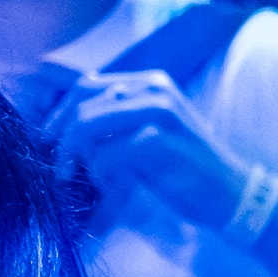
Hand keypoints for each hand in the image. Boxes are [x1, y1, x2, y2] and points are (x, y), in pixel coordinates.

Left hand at [60, 67, 248, 231]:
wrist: (230, 194)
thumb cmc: (180, 168)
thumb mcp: (144, 133)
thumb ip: (112, 119)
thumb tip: (60, 122)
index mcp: (149, 82)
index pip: (85, 86)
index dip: (59, 115)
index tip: (47, 144)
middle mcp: (153, 88)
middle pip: (81, 104)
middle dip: (60, 139)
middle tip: (59, 169)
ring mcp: (158, 111)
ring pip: (87, 125)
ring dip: (76, 156)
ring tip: (82, 177)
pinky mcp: (160, 140)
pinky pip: (106, 154)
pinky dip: (99, 172)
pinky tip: (109, 185)